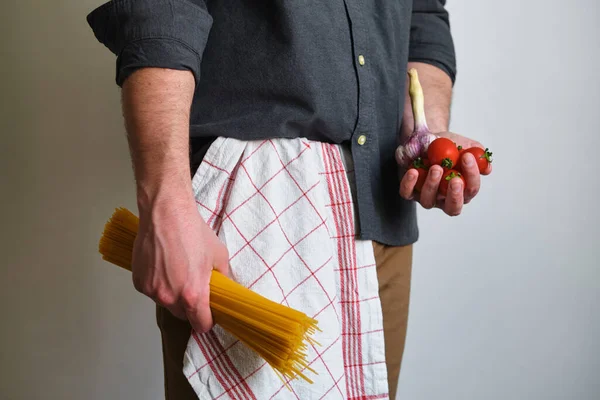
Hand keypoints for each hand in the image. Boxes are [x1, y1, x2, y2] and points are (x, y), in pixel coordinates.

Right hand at [131, 199, 229, 332]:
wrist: (166, 213)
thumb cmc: (192, 231)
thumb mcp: (219, 255)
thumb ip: (224, 277)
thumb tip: (227, 288)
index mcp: (193, 295)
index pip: (201, 325)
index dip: (206, 320)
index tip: (208, 314)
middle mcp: (170, 297)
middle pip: (182, 315)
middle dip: (189, 305)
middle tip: (193, 285)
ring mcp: (152, 290)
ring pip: (165, 302)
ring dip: (172, 293)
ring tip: (176, 269)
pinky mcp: (139, 282)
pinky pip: (152, 290)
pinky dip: (157, 283)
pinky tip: (163, 265)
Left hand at [399, 132, 491, 215]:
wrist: (426, 138)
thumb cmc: (448, 146)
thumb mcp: (466, 146)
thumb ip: (478, 156)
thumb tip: (487, 168)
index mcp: (462, 190)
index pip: (470, 190)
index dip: (472, 176)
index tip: (468, 157)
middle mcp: (444, 199)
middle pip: (452, 208)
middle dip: (455, 195)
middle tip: (456, 179)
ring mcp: (426, 197)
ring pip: (429, 201)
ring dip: (433, 185)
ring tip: (436, 167)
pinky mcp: (409, 191)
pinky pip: (407, 192)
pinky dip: (409, 184)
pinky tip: (414, 171)